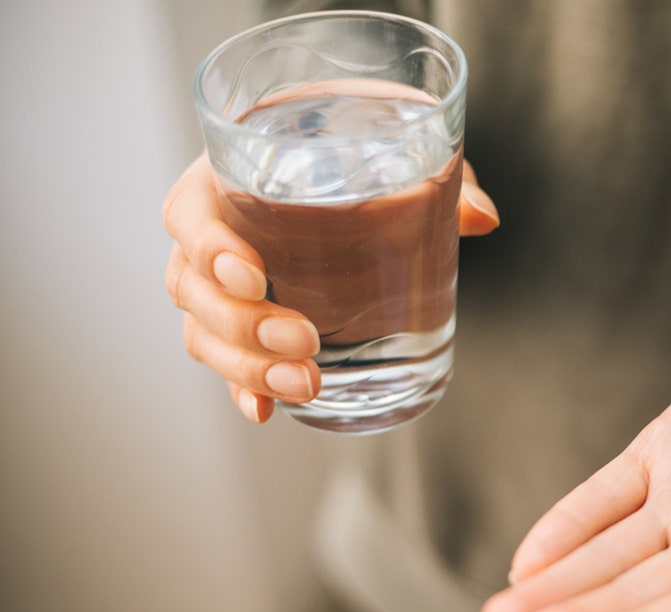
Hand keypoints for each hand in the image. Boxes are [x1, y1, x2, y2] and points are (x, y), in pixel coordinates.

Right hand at [162, 155, 498, 421]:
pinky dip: (243, 388)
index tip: (256, 276)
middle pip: (193, 289)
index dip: (210, 249)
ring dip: (248, 367)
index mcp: (229, 174)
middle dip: (243, 325)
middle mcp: (215, 229)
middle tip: (306, 339)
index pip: (188, 215)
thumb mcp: (398, 142)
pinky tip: (266, 411)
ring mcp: (223, 280)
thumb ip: (438, 176)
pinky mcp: (247, 317)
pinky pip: (227, 359)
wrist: (354, 155)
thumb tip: (482, 219)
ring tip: (306, 384)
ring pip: (205, 332)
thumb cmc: (361, 141)